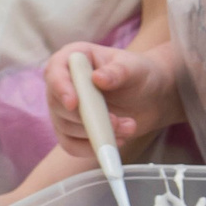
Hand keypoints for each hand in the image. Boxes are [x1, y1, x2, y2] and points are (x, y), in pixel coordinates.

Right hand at [43, 40, 182, 157]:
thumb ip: (119, 71)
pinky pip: (70, 145)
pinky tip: (116, 142)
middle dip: (88, 118)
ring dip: (97, 133)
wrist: (150, 96)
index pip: (55, 72)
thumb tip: (98, 78)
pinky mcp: (70, 129)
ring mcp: (63, 107)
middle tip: (118, 121)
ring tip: (129, 127)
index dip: (61, 88)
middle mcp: (63, 82)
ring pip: (66, 127)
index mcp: (75, 57)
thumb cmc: (140, 75)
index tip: (74, 103)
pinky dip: (91, 148)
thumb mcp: (135, 68)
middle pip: (58, 105)